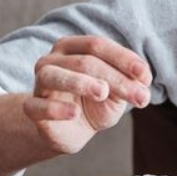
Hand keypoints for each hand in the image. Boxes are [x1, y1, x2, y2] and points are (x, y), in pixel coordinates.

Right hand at [24, 36, 152, 153]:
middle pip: (85, 62)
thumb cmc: (95, 103)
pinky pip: (37, 106)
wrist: (72, 130)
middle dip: (116, 79)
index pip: (97, 45)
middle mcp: (53, 59)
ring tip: (102, 92)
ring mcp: (39, 82)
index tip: (145, 76)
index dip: (123, 58)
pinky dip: (55, 108)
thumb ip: (129, 83)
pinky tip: (74, 112)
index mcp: (74, 47)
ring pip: (54, 75)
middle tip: (140, 98)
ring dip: (81, 82)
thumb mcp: (117, 92)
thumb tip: (143, 82)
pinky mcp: (32, 108)